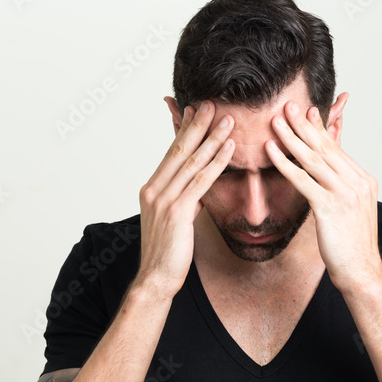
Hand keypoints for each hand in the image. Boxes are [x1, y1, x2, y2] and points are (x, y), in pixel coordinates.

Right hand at [135, 99, 234, 298]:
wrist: (155, 279)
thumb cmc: (167, 254)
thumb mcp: (174, 222)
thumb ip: (183, 202)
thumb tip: (196, 194)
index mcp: (151, 189)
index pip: (171, 154)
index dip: (184, 130)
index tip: (195, 110)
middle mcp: (154, 190)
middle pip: (179, 150)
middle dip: (197, 125)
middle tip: (212, 103)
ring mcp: (164, 200)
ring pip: (191, 162)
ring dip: (212, 138)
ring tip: (227, 119)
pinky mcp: (177, 212)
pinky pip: (201, 181)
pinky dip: (217, 162)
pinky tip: (229, 149)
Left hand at [265, 99, 381, 293]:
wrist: (361, 271)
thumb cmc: (351, 245)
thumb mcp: (350, 210)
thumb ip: (340, 188)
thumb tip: (327, 175)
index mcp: (363, 180)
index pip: (337, 148)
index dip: (320, 128)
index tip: (307, 110)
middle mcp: (356, 182)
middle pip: (325, 147)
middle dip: (304, 125)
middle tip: (288, 105)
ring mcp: (345, 193)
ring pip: (313, 159)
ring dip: (291, 138)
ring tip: (275, 121)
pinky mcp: (330, 207)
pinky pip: (303, 180)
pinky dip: (285, 163)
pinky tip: (271, 152)